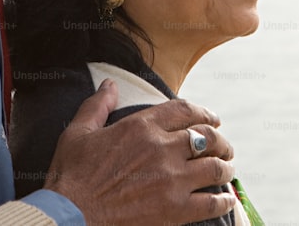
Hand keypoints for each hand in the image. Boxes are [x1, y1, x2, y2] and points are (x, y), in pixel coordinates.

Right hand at [44, 79, 235, 223]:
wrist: (70, 216)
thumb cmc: (71, 176)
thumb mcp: (78, 132)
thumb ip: (97, 105)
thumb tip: (109, 85)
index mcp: (141, 126)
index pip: (185, 111)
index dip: (204, 113)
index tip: (213, 119)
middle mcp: (162, 148)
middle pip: (207, 137)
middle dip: (221, 141)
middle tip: (225, 147)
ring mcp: (172, 180)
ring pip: (215, 167)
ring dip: (226, 167)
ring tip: (228, 169)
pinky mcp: (175, 210)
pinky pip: (211, 203)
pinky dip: (224, 201)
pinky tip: (227, 200)